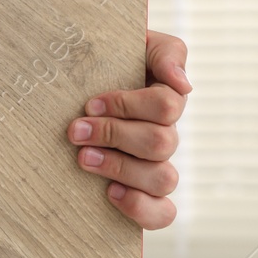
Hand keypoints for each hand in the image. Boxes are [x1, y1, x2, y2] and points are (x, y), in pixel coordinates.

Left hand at [68, 30, 189, 229]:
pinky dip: (141, 208)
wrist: (76, 85)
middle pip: (161, 142)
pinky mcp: (144, 195)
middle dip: (114, 135)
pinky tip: (111, 193)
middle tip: (75, 131)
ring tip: (82, 159)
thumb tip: (182, 83)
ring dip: (120, 168)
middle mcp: (164, 135)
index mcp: (166, 100)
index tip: (89, 104)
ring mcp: (156, 167)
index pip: (166, 106)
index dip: (127, 106)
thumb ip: (166, 53)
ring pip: (163, 178)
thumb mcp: (136, 44)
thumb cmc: (108, 63)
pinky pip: (162, 214)